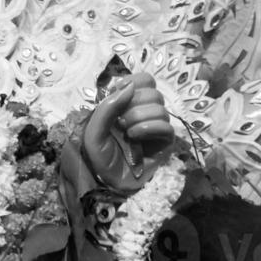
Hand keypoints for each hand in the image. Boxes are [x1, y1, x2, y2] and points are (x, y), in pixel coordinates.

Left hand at [82, 72, 173, 195]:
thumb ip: (108, 106)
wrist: (107, 181)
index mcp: (129, 103)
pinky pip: (167, 126)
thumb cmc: (99, 155)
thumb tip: (129, 86)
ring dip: (139, 118)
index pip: (145, 80)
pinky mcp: (165, 142)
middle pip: (153, 92)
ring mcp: (157, 127)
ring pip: (160, 108)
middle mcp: (145, 112)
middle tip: (120, 121)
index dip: (133, 83)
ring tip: (126, 132)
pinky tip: (135, 137)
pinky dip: (149, 128)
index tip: (118, 97)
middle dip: (134, 104)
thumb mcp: (94, 128)